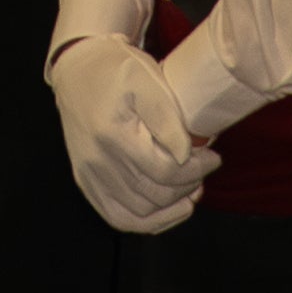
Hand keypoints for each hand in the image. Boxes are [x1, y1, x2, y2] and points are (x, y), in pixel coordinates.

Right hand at [50, 31, 214, 233]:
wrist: (78, 70)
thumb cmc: (115, 71)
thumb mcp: (146, 80)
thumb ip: (166, 117)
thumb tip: (183, 154)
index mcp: (112, 135)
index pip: (164, 171)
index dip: (196, 170)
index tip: (212, 158)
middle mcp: (97, 161)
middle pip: (154, 195)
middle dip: (188, 187)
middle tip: (203, 171)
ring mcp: (89, 175)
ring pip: (138, 214)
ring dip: (171, 207)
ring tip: (190, 191)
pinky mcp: (86, 182)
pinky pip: (118, 218)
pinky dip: (146, 222)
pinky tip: (166, 210)